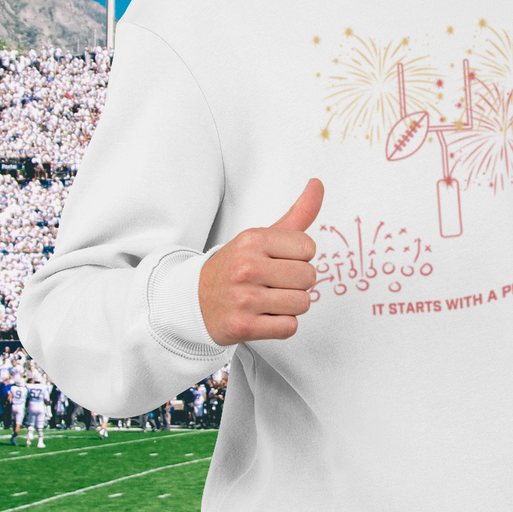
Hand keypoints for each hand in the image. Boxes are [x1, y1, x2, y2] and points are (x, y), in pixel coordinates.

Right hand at [198, 179, 323, 344]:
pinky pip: (289, 327)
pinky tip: (263, 316)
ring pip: (302, 303)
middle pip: (309, 277)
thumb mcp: (261, 237)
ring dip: (290, 305)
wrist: (195, 302)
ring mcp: (244, 299)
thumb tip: (317, 184)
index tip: (279, 261)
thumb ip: (297, 213)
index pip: (308, 248)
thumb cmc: (235, 268)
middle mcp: (246, 267)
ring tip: (268, 300)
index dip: (299, 257)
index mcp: (252, 240)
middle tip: (273, 283)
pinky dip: (281, 324)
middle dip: (297, 282)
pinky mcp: (244, 327)